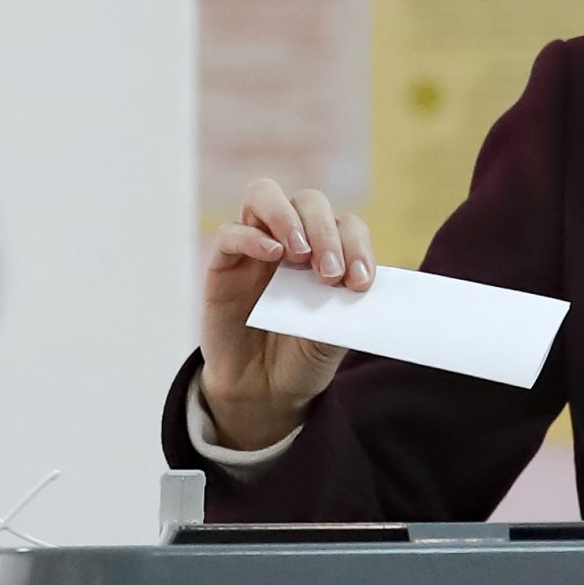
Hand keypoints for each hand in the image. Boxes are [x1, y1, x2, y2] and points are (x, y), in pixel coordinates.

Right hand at [198, 179, 375, 449]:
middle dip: (325, 232)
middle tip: (329, 273)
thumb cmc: (303, 356)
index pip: (347, 224)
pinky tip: (272, 255)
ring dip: (288, 218)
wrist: (264, 389)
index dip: (357, 245)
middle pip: (309, 202)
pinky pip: (231, 233)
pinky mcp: (224, 264)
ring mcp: (256, 248)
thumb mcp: (333, 335)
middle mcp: (292, 241)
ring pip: (264, 195)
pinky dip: (252, 237)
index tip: (359, 282)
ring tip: (301, 254)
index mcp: (328, 252)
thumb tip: (356, 283)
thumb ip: (342, 306)